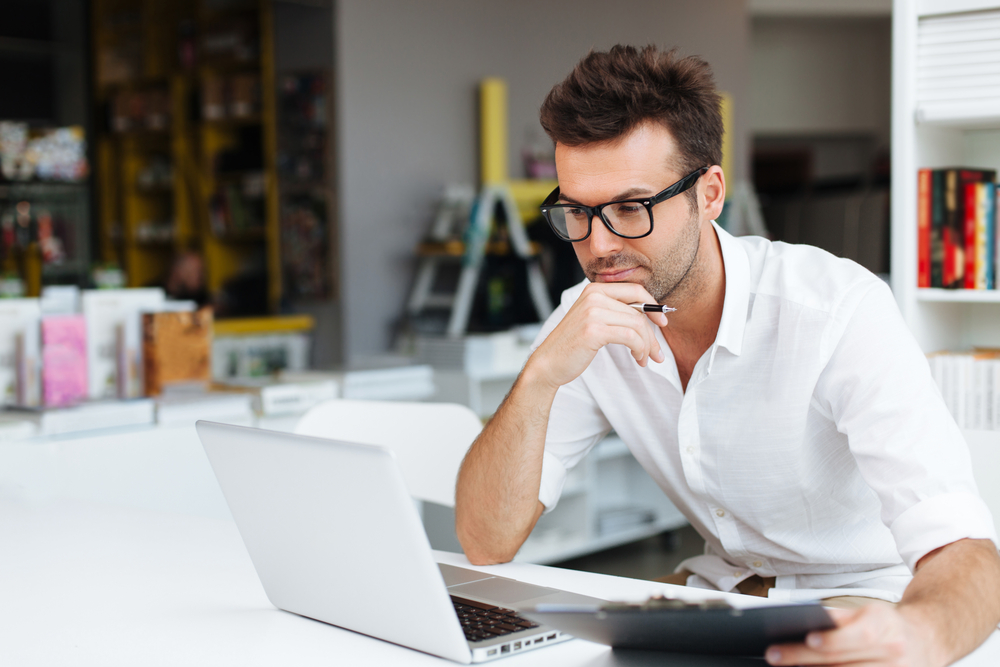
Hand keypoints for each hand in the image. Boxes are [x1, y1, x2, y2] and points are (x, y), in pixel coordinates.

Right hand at [527, 282, 666, 390]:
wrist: (548, 363)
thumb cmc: (573, 344)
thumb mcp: (593, 319)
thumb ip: (615, 311)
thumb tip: (650, 315)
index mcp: (595, 289)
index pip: (635, 290)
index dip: (653, 306)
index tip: (662, 322)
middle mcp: (594, 296)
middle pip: (639, 310)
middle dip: (653, 333)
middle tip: (657, 351)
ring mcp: (593, 312)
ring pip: (637, 324)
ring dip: (647, 345)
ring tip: (645, 358)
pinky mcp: (594, 330)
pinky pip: (630, 336)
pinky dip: (640, 349)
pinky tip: (638, 358)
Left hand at [765, 604, 939, 666]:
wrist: (925, 640)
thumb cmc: (888, 625)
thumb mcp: (866, 611)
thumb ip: (837, 618)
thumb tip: (802, 620)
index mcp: (885, 628)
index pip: (857, 635)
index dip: (832, 640)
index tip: (808, 638)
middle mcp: (893, 654)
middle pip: (844, 661)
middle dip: (805, 659)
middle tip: (776, 656)